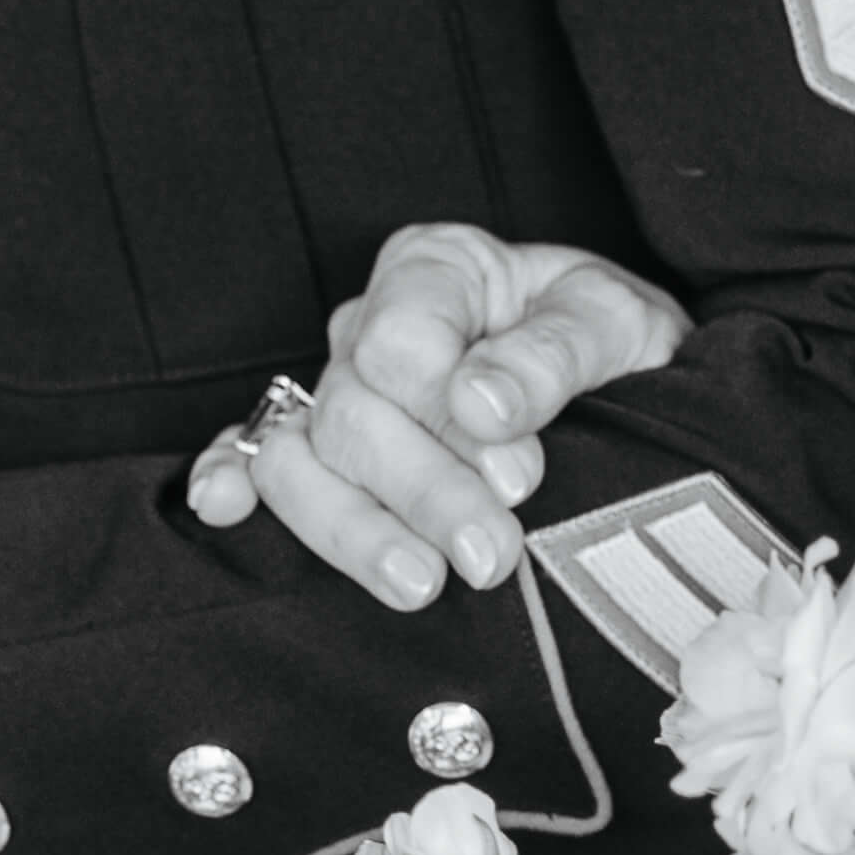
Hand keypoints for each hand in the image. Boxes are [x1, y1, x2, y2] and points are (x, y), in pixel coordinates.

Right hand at [188, 222, 688, 611]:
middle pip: (353, 412)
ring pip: (300, 456)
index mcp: (436, 270)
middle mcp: (370, 326)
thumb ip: (553, 353)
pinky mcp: (326, 451)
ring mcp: (337, 389)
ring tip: (419, 584)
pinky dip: (231, 478)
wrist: (630, 383)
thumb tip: (481, 401)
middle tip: (491, 555)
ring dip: (352, 527)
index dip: (448, 414)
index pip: (400, 340)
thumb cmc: (613, 342)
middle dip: (422, 493)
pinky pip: (255, 456)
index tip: (519, 475)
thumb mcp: (615, 322)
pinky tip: (224, 511)